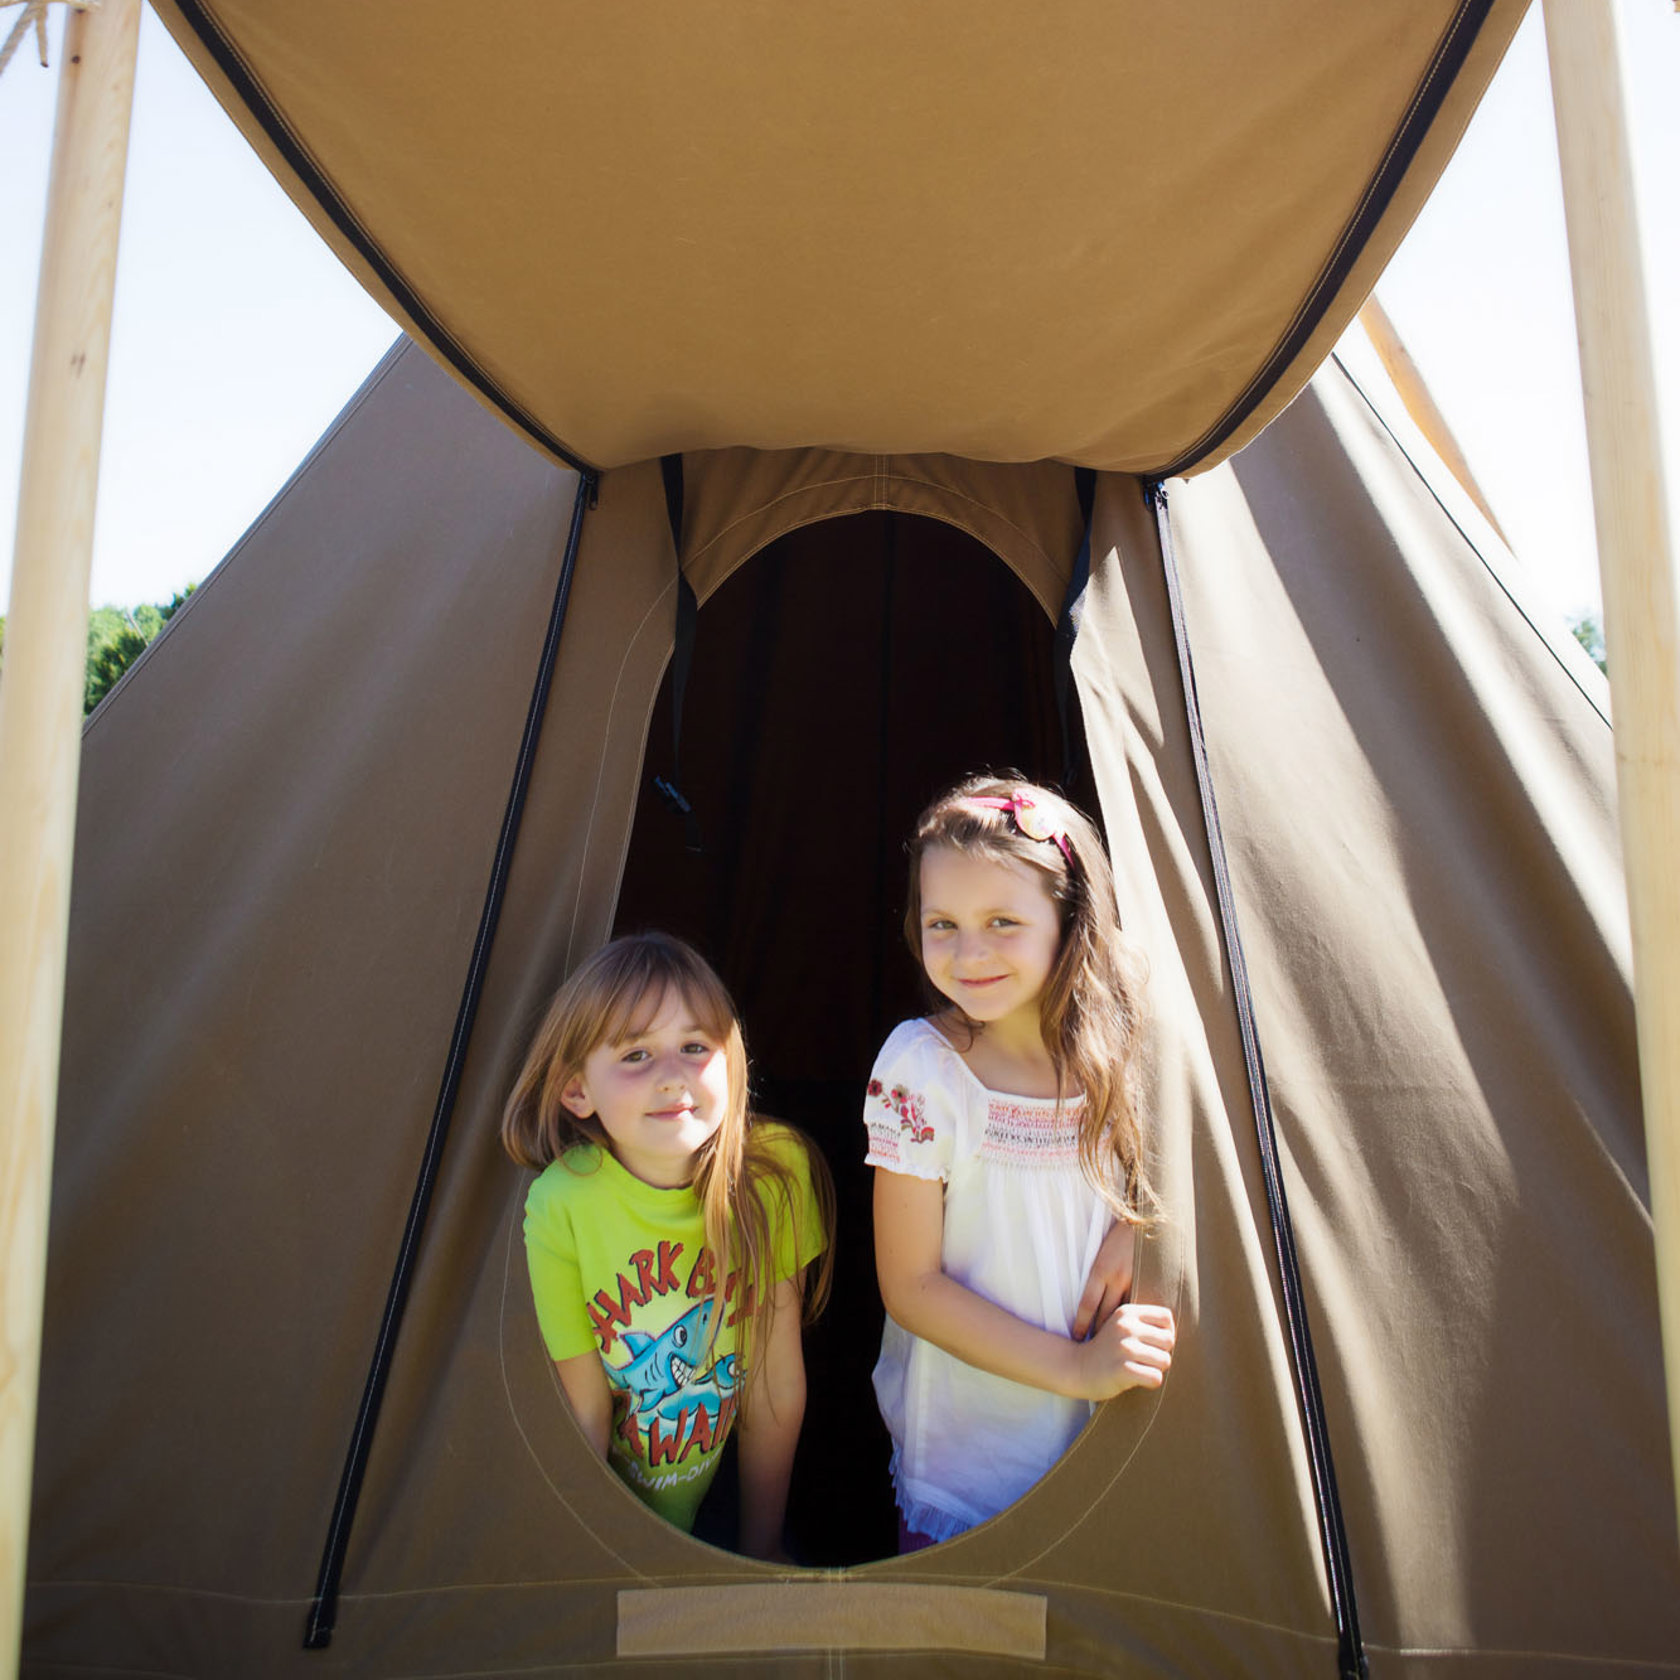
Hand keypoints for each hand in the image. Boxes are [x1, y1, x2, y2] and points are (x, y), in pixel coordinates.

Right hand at [1071, 1301, 1175, 1401]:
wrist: (1077, 1368)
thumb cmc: (1108, 1349)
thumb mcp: (1122, 1326)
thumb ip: (1145, 1324)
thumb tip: (1176, 1332)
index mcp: (1128, 1312)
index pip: (1166, 1318)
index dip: (1166, 1332)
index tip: (1153, 1343)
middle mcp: (1126, 1327)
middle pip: (1169, 1341)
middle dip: (1161, 1353)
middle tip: (1144, 1359)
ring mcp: (1123, 1348)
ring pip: (1165, 1361)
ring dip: (1155, 1369)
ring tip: (1138, 1368)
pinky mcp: (1122, 1369)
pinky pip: (1155, 1378)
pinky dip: (1150, 1382)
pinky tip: (1136, 1379)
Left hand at [1072, 1221, 1136, 1341]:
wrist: (1143, 1222)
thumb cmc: (1117, 1238)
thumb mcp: (1100, 1255)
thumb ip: (1097, 1276)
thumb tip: (1088, 1300)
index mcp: (1100, 1270)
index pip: (1087, 1304)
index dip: (1081, 1323)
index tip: (1077, 1337)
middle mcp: (1116, 1278)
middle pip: (1104, 1314)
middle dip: (1099, 1333)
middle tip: (1093, 1350)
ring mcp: (1134, 1281)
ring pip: (1124, 1313)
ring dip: (1119, 1330)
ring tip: (1115, 1348)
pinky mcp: (1148, 1282)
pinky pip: (1141, 1306)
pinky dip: (1138, 1320)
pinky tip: (1137, 1332)